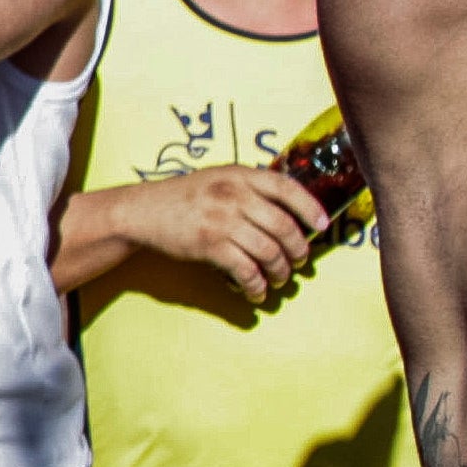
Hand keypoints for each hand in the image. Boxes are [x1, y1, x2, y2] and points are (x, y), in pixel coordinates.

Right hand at [100, 165, 328, 302]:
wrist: (143, 211)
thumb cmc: (186, 196)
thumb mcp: (220, 178)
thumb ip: (250, 186)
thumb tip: (289, 209)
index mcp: (240, 175)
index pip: (286, 188)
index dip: (309, 207)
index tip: (322, 225)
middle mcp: (234, 195)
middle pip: (283, 226)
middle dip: (298, 248)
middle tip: (300, 260)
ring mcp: (222, 220)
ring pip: (268, 251)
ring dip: (280, 270)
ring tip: (280, 278)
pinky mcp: (209, 245)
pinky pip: (245, 269)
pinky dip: (256, 285)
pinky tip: (257, 291)